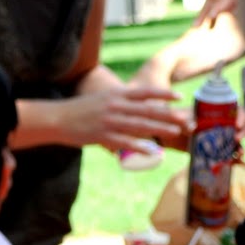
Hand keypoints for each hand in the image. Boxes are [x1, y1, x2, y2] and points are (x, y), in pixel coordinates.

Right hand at [59, 86, 186, 152]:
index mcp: (116, 95)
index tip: (179, 97)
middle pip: (147, 110)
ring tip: (175, 132)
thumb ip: (120, 104)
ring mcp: (110, 121)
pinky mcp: (103, 136)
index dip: (163, 94)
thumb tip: (133, 109)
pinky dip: (140, 146)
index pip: (144, 93)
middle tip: (186, 119)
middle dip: (168, 114)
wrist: (58, 118)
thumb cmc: (81, 110)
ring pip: (140, 125)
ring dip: (159, 129)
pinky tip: (152, 151)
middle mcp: (116, 106)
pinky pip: (125, 142)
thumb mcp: (102, 100)